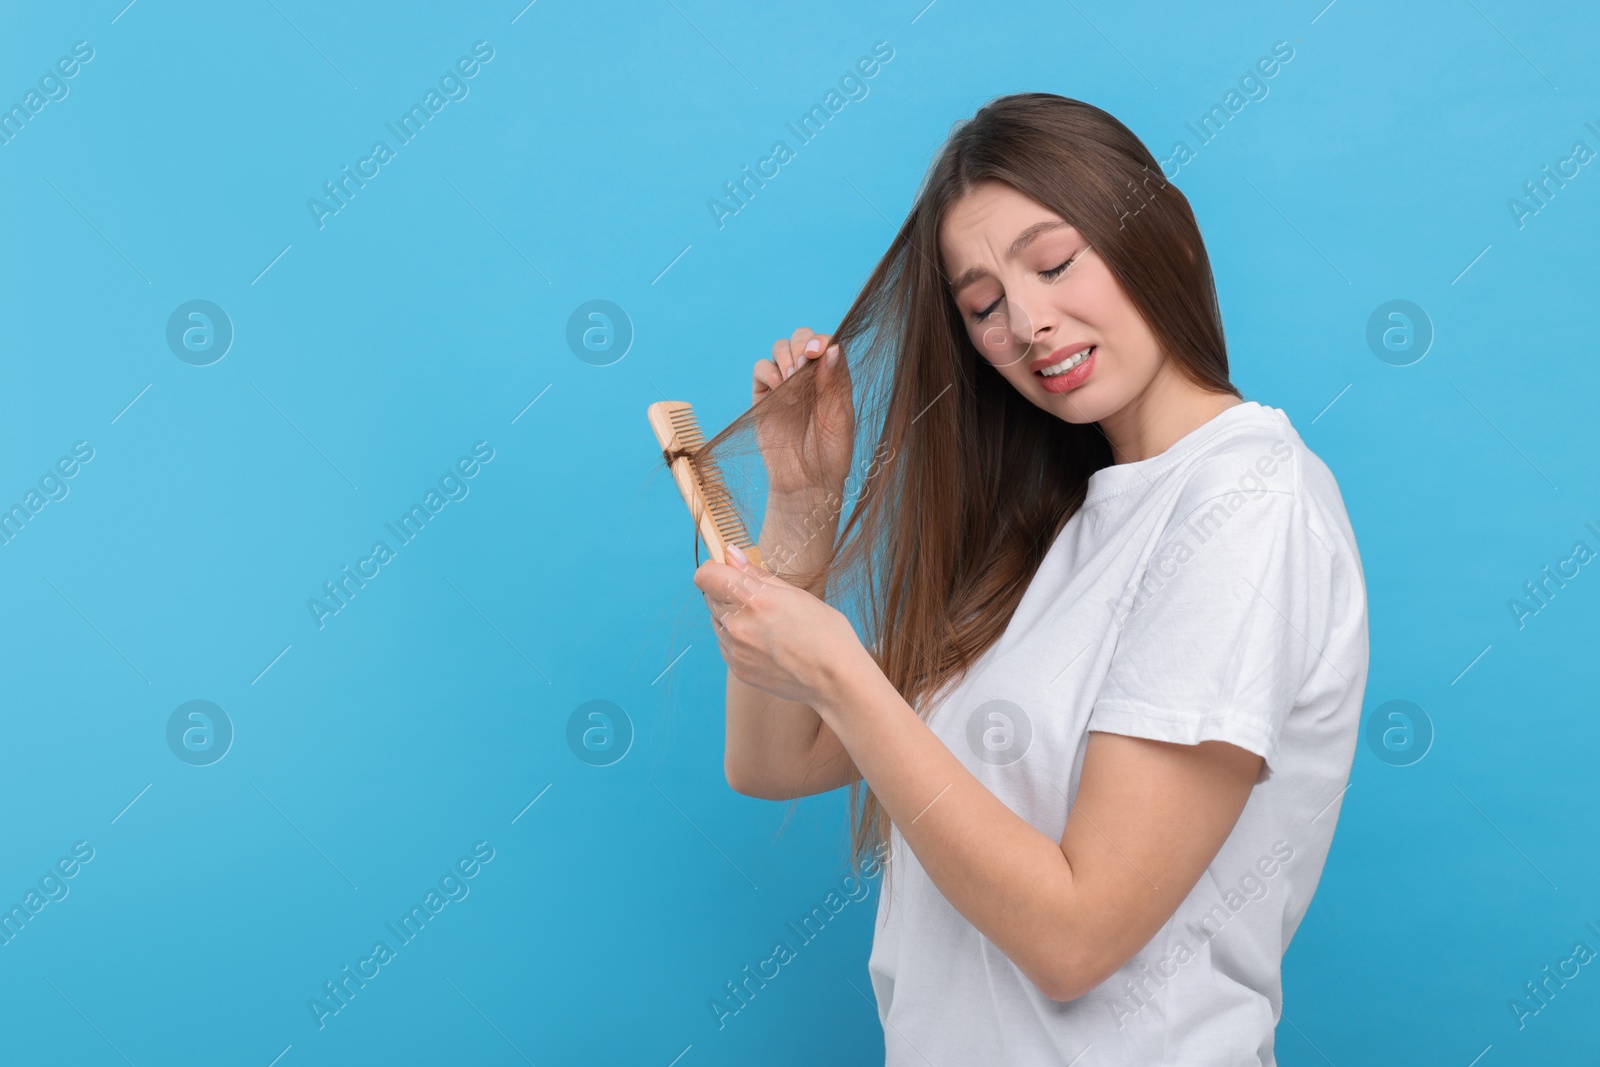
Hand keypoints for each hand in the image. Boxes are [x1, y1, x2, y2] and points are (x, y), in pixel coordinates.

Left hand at [693, 543, 862, 704]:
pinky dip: (737, 639)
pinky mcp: (737, 668)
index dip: (715, 569)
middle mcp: (737, 625)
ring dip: (731, 616)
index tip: (729, 571)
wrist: (835, 680)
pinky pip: (725, 644)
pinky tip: (764, 643)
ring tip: (765, 625)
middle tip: (757, 600)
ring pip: (716, 621)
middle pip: (709, 596)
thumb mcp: (796, 594)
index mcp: (754, 599)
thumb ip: (756, 574)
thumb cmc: (825, 632)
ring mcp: (735, 650)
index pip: (706, 576)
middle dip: (726, 592)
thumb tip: (731, 554)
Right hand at [752, 327, 854, 499]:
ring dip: (786, 356)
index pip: (827, 344)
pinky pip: (761, 369)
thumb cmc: (831, 453)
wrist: (805, 482)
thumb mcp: (839, 417)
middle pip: (802, 338)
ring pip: (780, 348)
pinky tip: (779, 389)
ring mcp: (785, 384)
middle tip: (804, 362)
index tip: (819, 351)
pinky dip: (769, 372)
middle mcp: (809, 377)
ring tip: (792, 379)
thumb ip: (834, 382)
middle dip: (802, 343)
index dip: (822, 340)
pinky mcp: (764, 396)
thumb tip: (831, 347)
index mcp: (832, 378)